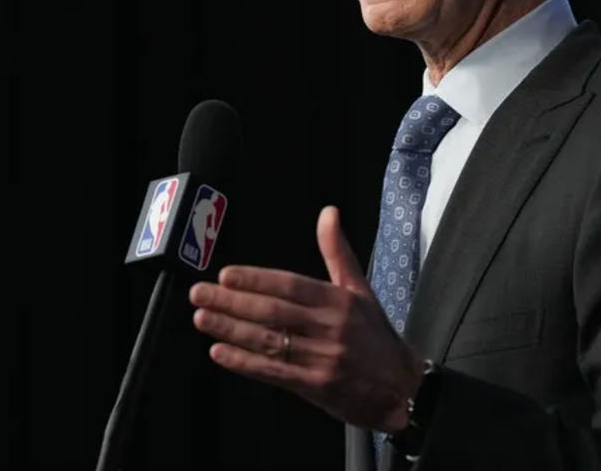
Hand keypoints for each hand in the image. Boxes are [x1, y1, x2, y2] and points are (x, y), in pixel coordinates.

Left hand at [189, 205, 424, 430]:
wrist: (401, 388)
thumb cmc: (376, 337)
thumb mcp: (361, 290)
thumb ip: (337, 252)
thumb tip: (328, 212)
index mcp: (340, 301)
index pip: (291, 286)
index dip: (256, 280)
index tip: (226, 275)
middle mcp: (330, 328)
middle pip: (273, 312)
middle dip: (232, 302)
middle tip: (199, 293)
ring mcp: (322, 359)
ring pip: (269, 341)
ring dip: (231, 329)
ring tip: (202, 318)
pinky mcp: (316, 387)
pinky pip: (273, 372)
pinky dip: (245, 363)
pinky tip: (220, 352)